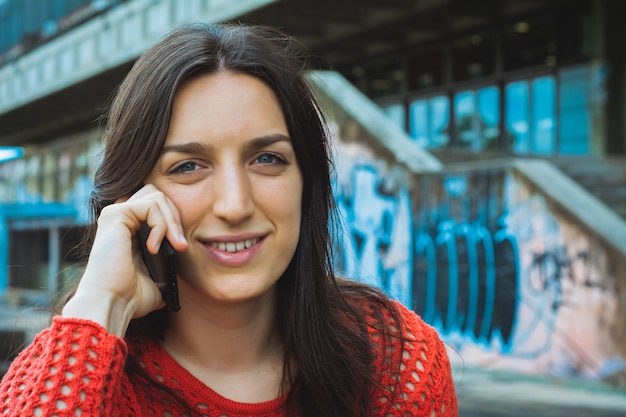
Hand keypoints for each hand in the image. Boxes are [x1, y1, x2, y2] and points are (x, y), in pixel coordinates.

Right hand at [62, 185, 187, 335]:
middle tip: (181, 245)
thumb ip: (168, 257)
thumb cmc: (132, 295)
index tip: (182, 246)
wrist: (114, 303)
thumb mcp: (158, 273)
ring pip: (157, 196)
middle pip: (159, 194)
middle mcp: (121, 217)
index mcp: (131, 228)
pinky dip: (160, 225)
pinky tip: (155, 247)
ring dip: (171, 221)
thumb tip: (183, 249)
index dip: (175, 220)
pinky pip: (150, 205)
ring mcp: (116, 213)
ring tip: (174, 245)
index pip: (159, 204)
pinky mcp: (115, 214)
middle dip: (176, 217)